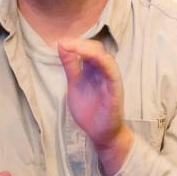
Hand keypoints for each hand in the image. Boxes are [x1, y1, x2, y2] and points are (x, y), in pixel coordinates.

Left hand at [59, 38, 132, 175]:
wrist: (101, 133)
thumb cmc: (90, 109)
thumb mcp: (75, 83)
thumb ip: (71, 65)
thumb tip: (61, 44)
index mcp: (94, 69)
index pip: (88, 48)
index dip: (76, 43)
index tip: (61, 42)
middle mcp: (103, 71)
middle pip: (97, 49)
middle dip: (81, 43)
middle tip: (64, 43)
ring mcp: (111, 80)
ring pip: (105, 58)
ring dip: (90, 50)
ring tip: (74, 47)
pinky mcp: (116, 91)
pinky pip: (112, 73)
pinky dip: (105, 63)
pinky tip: (95, 58)